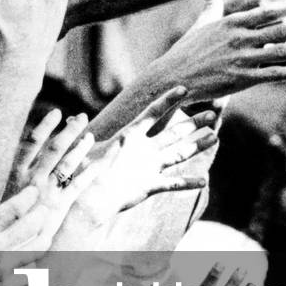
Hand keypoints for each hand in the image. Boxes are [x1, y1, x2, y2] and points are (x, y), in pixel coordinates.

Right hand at [91, 88, 217, 211]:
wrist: (87, 198)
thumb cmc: (82, 170)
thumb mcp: (83, 147)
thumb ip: (83, 134)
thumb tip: (70, 119)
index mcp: (129, 135)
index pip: (153, 112)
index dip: (169, 99)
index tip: (185, 88)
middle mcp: (143, 149)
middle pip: (175, 132)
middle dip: (194, 122)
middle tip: (213, 113)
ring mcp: (148, 167)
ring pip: (179, 153)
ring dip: (198, 145)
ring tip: (216, 136)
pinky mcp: (150, 185)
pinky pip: (173, 184)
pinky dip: (189, 182)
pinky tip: (204, 181)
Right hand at [139, 0, 285, 101]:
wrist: (173, 77)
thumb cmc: (186, 51)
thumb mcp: (200, 25)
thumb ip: (211, 7)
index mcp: (232, 22)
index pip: (267, 10)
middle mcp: (240, 37)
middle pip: (281, 29)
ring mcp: (241, 58)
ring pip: (281, 51)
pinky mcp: (240, 79)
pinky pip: (270, 75)